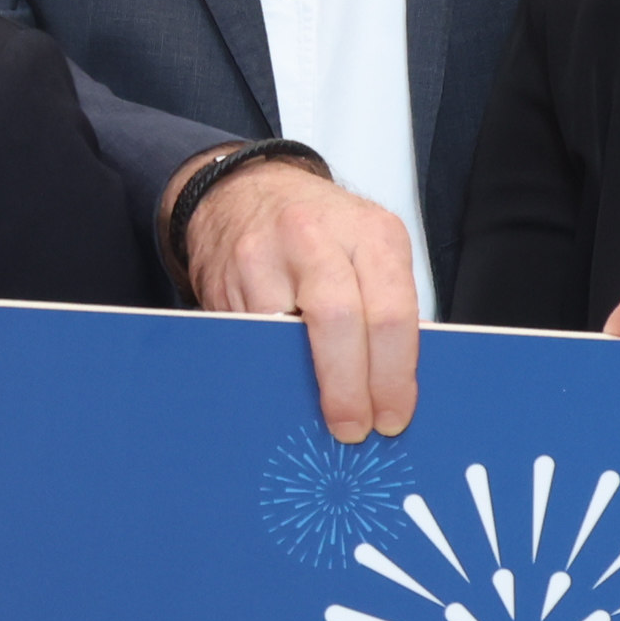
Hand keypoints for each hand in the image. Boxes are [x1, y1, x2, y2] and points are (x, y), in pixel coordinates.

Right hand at [174, 160, 421, 442]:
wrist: (246, 192)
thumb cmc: (320, 230)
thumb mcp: (367, 250)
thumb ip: (384, 306)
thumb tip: (392, 387)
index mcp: (371, 233)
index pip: (392, 314)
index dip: (393, 375)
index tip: (393, 416)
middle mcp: (317, 238)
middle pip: (339, 323)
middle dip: (349, 389)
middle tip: (354, 428)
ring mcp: (264, 256)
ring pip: (287, 336)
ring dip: (305, 386)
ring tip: (319, 415)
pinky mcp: (227, 280)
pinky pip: (252, 338)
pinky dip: (271, 369)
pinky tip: (284, 384)